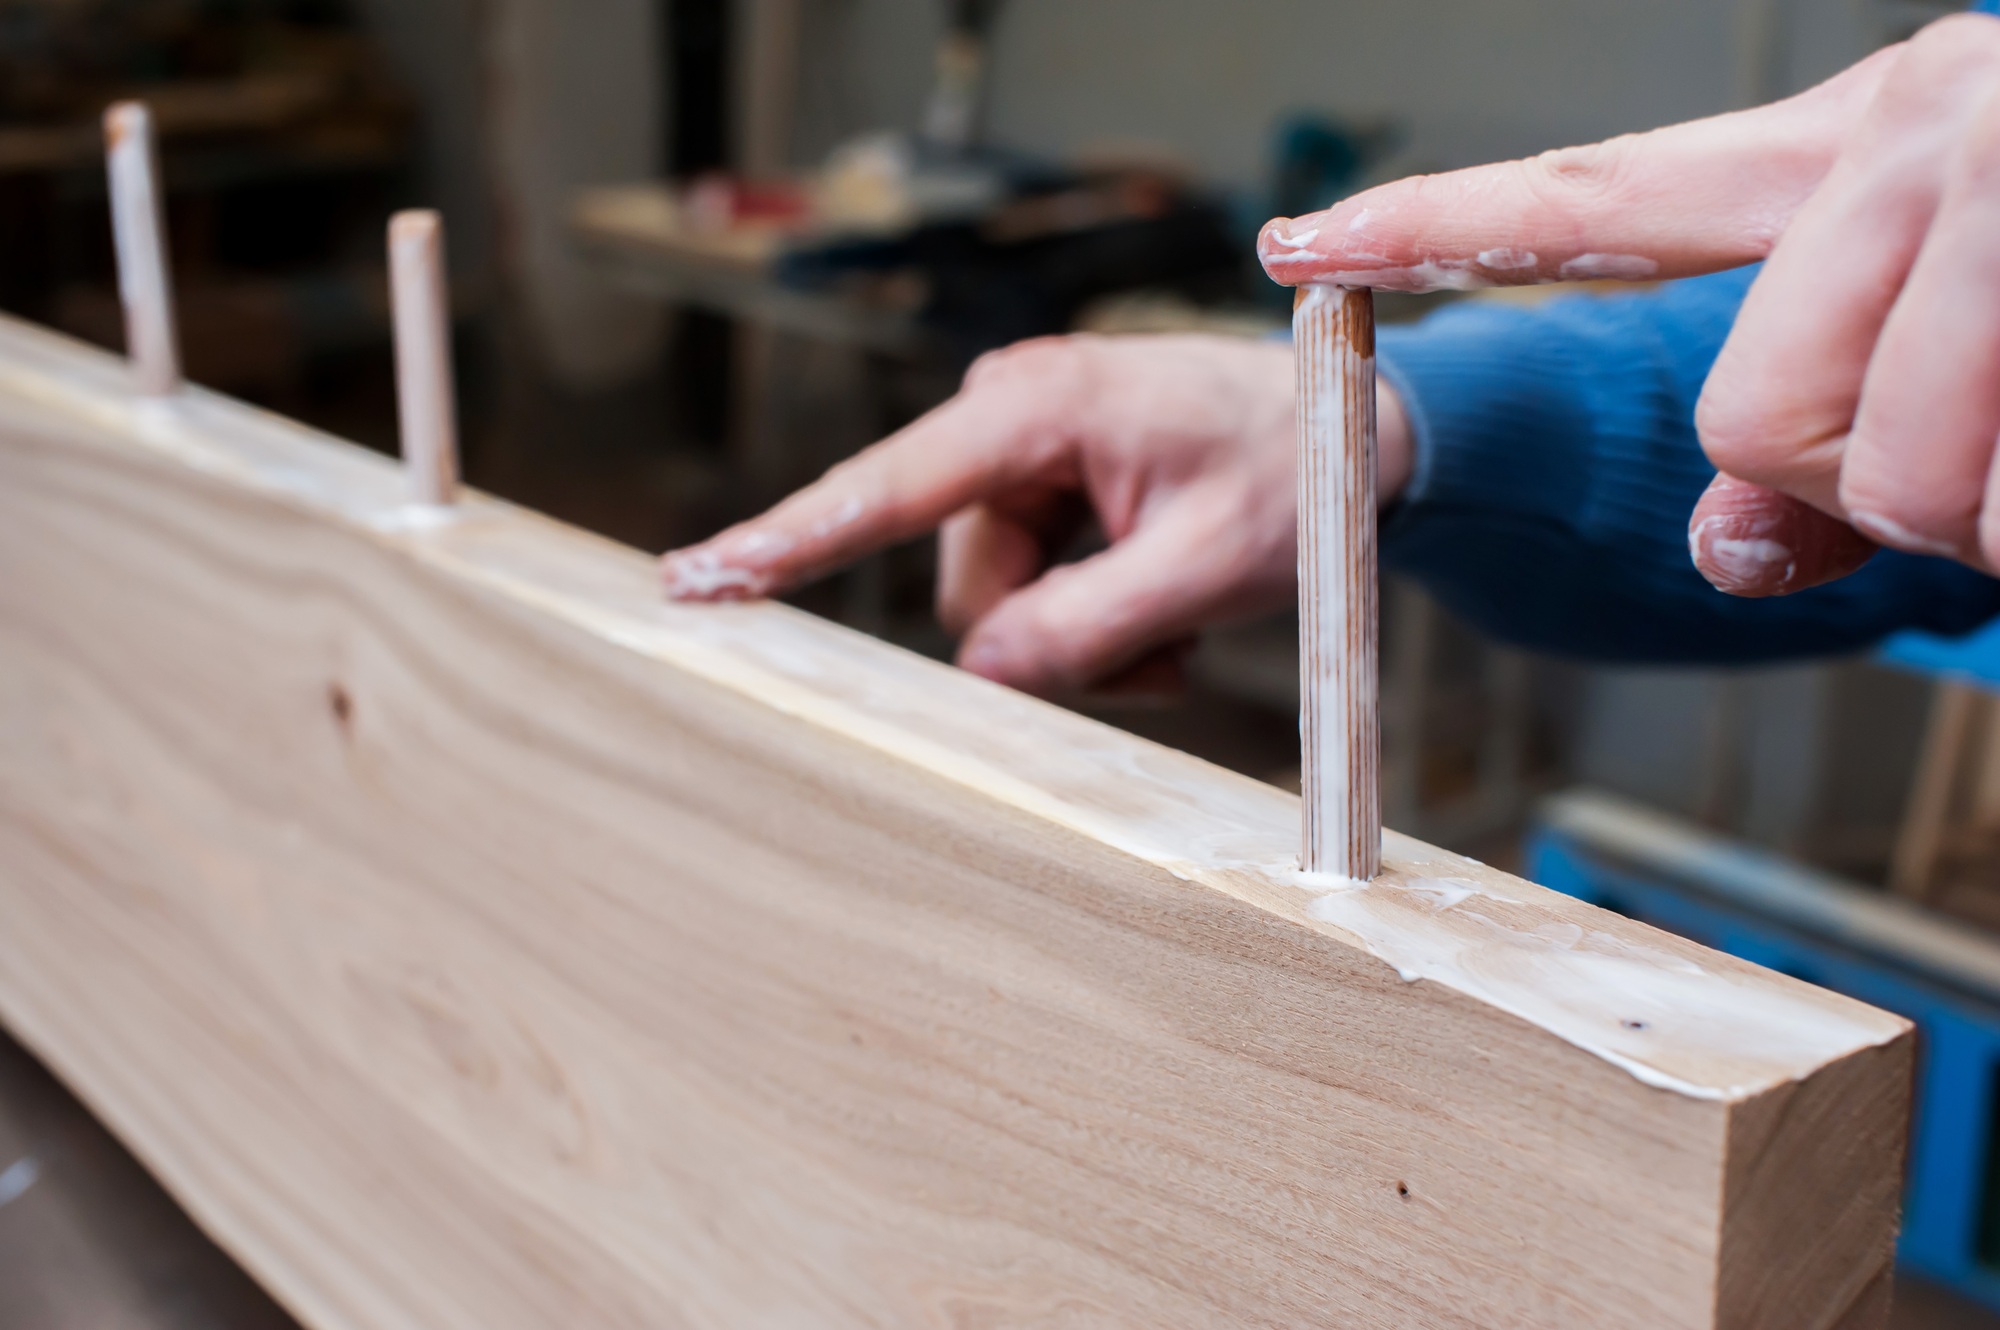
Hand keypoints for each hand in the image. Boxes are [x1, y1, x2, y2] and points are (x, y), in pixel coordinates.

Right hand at [662, 333, 1412, 695]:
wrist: (1357, 428)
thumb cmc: (1293, 473)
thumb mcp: (1204, 566)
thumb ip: (1087, 625)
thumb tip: (982, 674)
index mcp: (1036, 409)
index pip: (884, 489)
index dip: (786, 541)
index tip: (694, 580)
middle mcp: (1009, 416)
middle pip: (964, 582)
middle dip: (1048, 634)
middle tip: (1157, 649)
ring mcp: (1023, 448)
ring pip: (996, 597)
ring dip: (1081, 634)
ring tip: (1173, 623)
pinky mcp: (1042, 477)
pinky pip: (1028, 581)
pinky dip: (1090, 615)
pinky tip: (1160, 607)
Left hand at [1258, 16, 1999, 596]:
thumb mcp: (1974, 348)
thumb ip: (1824, 454)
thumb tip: (1723, 554)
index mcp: (1852, 155)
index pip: (1595, 195)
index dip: (1434, 230)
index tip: (1301, 248)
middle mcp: (1915, 133)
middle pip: (1752, 412)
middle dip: (1872, 493)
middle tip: (1986, 460)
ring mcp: (1997, 173)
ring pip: (1889, 461)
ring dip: (1992, 510)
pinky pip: (1993, 488)